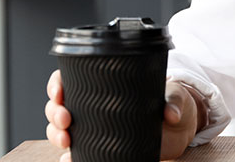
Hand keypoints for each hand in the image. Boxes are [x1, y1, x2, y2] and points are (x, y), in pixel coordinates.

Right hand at [44, 70, 202, 160]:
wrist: (180, 127)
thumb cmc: (171, 102)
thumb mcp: (174, 96)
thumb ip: (173, 101)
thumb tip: (171, 114)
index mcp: (103, 85)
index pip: (69, 80)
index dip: (56, 85)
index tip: (59, 93)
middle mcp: (92, 106)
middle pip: (58, 107)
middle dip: (54, 113)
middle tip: (65, 120)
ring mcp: (94, 128)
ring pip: (60, 130)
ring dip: (56, 135)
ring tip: (67, 140)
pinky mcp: (101, 148)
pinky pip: (78, 154)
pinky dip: (69, 158)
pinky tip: (69, 160)